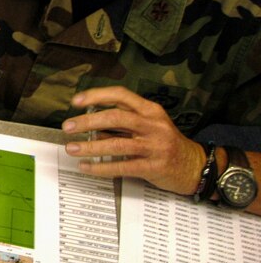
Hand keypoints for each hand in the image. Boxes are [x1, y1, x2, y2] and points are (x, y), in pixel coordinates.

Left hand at [62, 86, 206, 195]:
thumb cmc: (165, 143)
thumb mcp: (148, 126)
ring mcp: (154, 146)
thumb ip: (121, 124)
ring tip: (72, 148)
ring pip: (117, 143)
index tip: (76, 101)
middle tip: (68, 126)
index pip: (121, 95)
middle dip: (87, 121)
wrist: (195, 166)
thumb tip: (88, 126)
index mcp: (150, 110)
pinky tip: (87, 167)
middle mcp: (153, 125)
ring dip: (90, 146)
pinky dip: (101, 167)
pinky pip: (122, 166)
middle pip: (116, 117)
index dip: (97, 95)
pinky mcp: (154, 166)